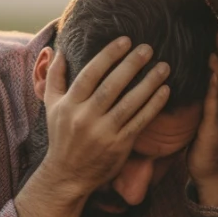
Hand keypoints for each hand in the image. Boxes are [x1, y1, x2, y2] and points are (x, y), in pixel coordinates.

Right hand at [40, 37, 171, 198]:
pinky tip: (165, 91)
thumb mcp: (52, 107)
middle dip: (131, 65)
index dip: (108, 55)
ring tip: (164, 67)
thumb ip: (55, 78)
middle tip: (148, 48)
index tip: (125, 40)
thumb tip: (59, 50)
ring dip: (148, 83)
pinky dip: (153, 105)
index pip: (90, 74)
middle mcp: (85, 118)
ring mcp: (103, 133)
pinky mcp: (119, 145)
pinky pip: (139, 121)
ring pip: (129, 103)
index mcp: (69, 105)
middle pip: (111, 86)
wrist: (67, 175)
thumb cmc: (62, 136)